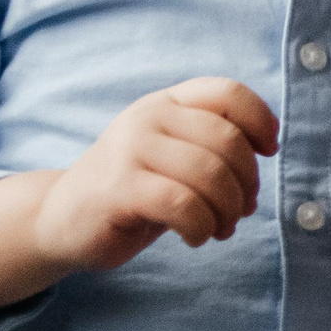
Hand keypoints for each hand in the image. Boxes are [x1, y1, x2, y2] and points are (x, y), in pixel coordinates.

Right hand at [33, 78, 278, 272]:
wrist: (62, 219)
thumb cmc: (135, 190)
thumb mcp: (176, 158)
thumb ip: (214, 150)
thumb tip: (262, 163)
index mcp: (167, 103)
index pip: (228, 93)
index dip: (261, 121)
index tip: (268, 151)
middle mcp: (148, 117)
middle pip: (228, 141)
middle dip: (247, 183)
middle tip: (240, 211)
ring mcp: (129, 149)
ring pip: (210, 174)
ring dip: (228, 211)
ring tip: (219, 228)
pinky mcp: (117, 187)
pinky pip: (184, 205)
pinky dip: (202, 227)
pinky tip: (195, 237)